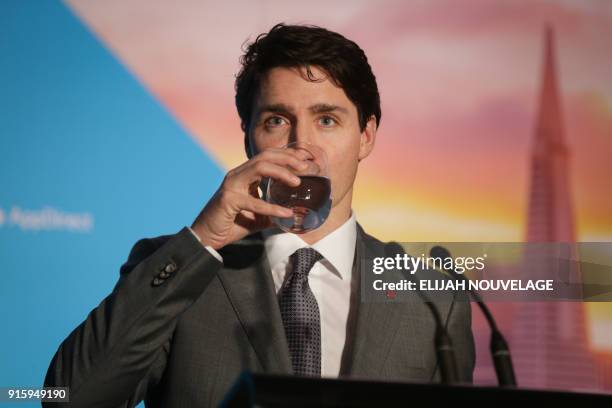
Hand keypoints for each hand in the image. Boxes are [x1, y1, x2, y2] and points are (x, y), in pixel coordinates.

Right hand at [191, 148, 308, 249]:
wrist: (207, 237)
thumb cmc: (232, 224)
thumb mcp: (258, 217)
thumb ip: (273, 212)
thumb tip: (294, 216)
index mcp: (245, 174)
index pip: (268, 156)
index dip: (287, 155)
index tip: (305, 160)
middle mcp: (237, 174)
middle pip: (265, 156)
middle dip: (287, 158)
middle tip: (305, 166)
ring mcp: (232, 184)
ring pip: (260, 167)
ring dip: (281, 172)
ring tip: (297, 181)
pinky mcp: (228, 200)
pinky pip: (254, 201)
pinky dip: (272, 207)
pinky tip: (285, 213)